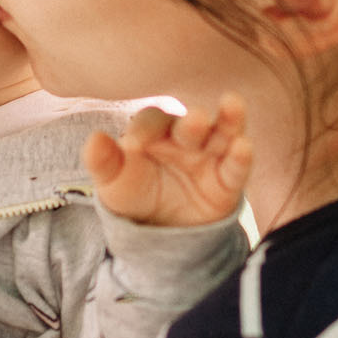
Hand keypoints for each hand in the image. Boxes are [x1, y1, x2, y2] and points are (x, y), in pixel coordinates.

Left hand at [84, 97, 252, 227]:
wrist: (158, 233)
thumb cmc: (134, 195)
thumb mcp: (113, 183)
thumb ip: (104, 162)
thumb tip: (94, 139)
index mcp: (154, 133)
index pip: (151, 121)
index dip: (144, 130)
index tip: (133, 147)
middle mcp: (185, 138)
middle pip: (190, 123)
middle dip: (192, 122)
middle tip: (193, 121)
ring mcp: (210, 156)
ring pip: (223, 133)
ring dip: (229, 119)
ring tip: (233, 104)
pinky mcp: (227, 181)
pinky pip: (236, 167)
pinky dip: (241, 156)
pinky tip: (243, 146)